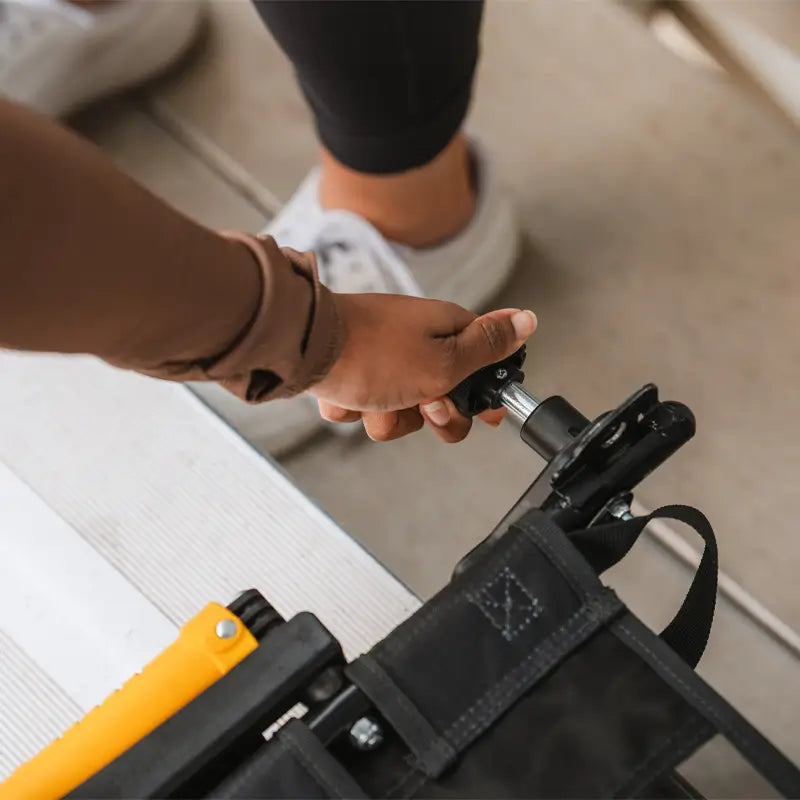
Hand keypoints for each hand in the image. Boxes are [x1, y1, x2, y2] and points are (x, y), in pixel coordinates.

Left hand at [309, 293, 536, 442]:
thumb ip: (487, 348)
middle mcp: (415, 341)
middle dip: (433, 414)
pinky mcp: (352, 369)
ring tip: (372, 399)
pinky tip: (346, 394)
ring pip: (402, 408)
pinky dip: (356, 407)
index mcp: (445, 331)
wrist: (302, 349)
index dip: (486, 394)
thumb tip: (527, 320)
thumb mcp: (444, 359)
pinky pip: (367, 404)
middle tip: (423, 404)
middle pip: (444, 395)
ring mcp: (382, 356)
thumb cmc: (373, 355)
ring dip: (388, 415)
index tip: (486, 415)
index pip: (484, 363)